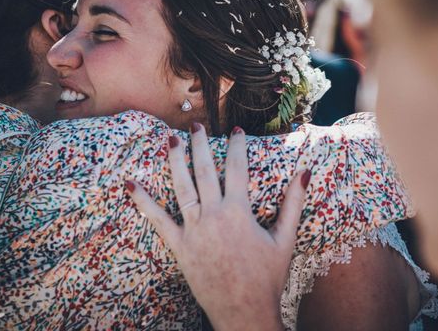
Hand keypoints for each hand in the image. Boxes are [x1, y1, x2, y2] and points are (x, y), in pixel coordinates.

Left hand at [127, 124, 310, 330]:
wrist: (244, 312)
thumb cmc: (267, 278)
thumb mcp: (285, 239)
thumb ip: (293, 203)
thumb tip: (305, 172)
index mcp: (240, 212)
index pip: (238, 168)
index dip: (238, 146)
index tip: (236, 130)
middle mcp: (214, 215)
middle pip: (205, 171)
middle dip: (200, 145)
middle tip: (195, 126)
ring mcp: (194, 230)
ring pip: (182, 188)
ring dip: (176, 161)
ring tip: (171, 140)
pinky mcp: (179, 246)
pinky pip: (158, 221)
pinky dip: (144, 202)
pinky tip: (132, 185)